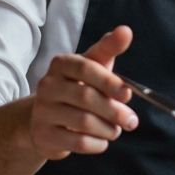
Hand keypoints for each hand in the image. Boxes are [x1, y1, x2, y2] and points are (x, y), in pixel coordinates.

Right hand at [28, 26, 137, 159]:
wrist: (46, 119)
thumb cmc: (77, 87)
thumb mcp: (92, 66)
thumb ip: (109, 48)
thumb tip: (126, 31)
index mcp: (61, 64)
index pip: (86, 68)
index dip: (110, 82)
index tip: (128, 94)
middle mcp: (48, 85)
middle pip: (87, 97)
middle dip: (115, 111)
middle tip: (131, 121)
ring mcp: (43, 111)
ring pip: (84, 122)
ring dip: (108, 129)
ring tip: (116, 130)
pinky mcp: (44, 135)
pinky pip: (78, 143)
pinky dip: (98, 144)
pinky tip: (102, 140)